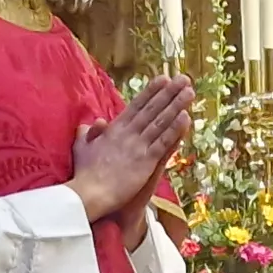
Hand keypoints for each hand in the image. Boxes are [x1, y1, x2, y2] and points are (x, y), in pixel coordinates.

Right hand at [72, 75, 194, 217]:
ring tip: (190, 91)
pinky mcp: (146, 161)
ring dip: (176, 106)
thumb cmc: (85, 174)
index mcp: (114, 130)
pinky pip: (164, 142)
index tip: (163, 79)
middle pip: (152, 109)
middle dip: (169, 93)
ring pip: (161, 122)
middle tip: (183, 78)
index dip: (151, 92)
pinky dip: (175, 130)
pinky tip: (186, 118)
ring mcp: (139, 146)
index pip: (136, 106)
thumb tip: (96, 122)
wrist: (90, 194)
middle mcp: (128, 134)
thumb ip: (88, 133)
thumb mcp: (82, 148)